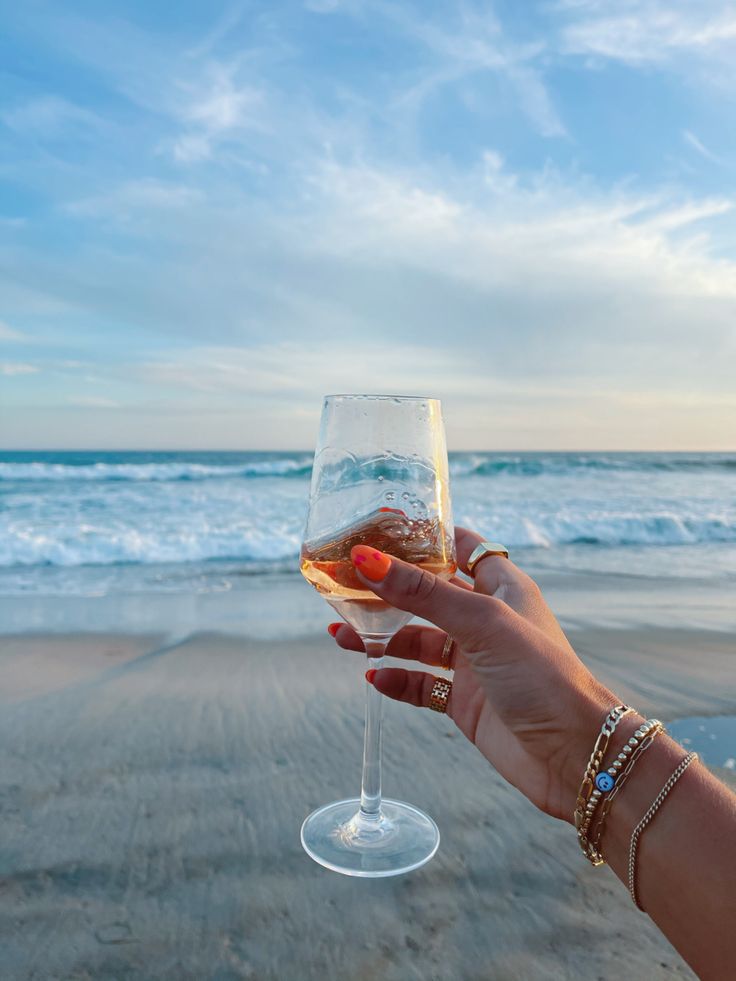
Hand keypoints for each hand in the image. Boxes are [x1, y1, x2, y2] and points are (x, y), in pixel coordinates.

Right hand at [330, 527, 618, 821]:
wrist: (575, 754)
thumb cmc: (543, 675)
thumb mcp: (481, 623)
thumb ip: (423, 593)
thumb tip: (368, 560)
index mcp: (502, 587)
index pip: (462, 548)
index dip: (426, 537)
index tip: (384, 528)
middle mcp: (486, 621)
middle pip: (428, 595)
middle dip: (388, 590)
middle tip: (344, 584)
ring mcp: (475, 663)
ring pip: (418, 641)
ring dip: (381, 637)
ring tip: (341, 634)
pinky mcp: (465, 702)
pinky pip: (421, 684)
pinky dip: (396, 679)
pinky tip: (374, 677)